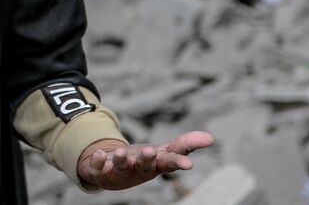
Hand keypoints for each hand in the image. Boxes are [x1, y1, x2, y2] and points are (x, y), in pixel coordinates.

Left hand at [77, 131, 213, 190]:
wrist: (110, 171)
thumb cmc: (142, 161)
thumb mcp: (163, 152)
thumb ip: (185, 144)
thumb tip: (211, 138)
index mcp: (155, 164)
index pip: (168, 162)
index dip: (177, 162)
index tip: (188, 165)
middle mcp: (137, 169)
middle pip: (144, 165)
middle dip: (146, 159)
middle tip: (150, 151)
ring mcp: (118, 171)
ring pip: (120, 166)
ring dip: (121, 160)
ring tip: (120, 151)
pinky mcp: (100, 170)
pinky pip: (97, 167)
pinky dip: (98, 161)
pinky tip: (98, 153)